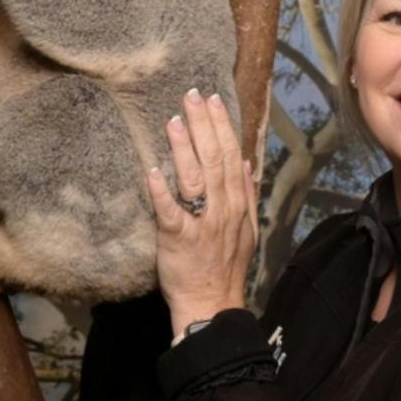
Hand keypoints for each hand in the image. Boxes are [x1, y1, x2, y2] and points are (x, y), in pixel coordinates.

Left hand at [147, 88, 258, 336]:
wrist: (212, 306)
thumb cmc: (225, 267)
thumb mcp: (247, 230)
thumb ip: (247, 194)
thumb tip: (248, 162)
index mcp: (237, 204)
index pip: (231, 156)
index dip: (222, 126)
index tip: (213, 99)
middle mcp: (222, 210)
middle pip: (214, 160)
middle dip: (203, 124)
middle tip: (191, 95)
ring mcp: (201, 224)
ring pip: (195, 179)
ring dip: (184, 148)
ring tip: (173, 120)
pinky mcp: (178, 240)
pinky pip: (170, 212)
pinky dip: (162, 191)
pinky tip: (152, 170)